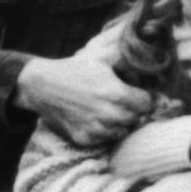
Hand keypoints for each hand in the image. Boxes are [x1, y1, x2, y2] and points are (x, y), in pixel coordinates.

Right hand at [14, 54, 150, 145]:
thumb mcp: (102, 55)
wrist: (42, 86)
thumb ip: (127, 54)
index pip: (148, 105)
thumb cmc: (75, 68)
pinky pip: (105, 140)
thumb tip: (148, 51)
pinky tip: (96, 118)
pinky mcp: (84, 139)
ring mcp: (96, 130)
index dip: (145, 98)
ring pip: (123, 131)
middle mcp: (109, 115)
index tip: (137, 94)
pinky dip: (104, 131)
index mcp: (117, 94)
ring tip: (109, 109)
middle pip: (137, 119)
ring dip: (120, 122)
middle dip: (133, 110)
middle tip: (123, 101)